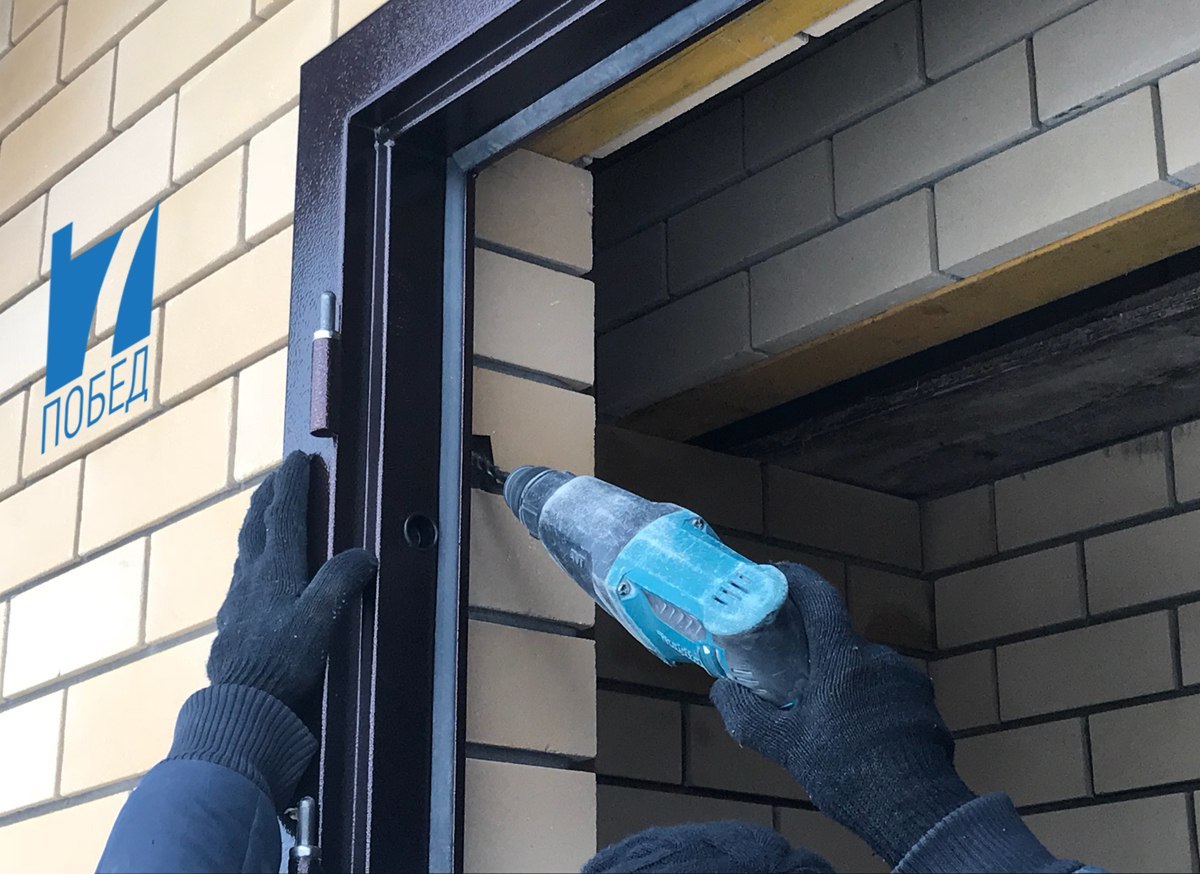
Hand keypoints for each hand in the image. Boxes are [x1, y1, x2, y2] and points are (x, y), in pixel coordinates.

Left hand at [207, 451, 377, 710]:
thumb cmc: (283, 660)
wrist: (241, 702)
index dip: (292, 484)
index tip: (298, 459)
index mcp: (275, 568)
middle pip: (256, 525)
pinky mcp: (232, 622)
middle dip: (268, 496)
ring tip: (264, 514)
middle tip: (277, 477)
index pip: (283, 515)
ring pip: (245, 548)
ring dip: (257, 523)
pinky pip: (242, 575)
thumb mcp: (320, 618)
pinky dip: (252, 557)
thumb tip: (363, 555)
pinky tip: (255, 572)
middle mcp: (251, 576)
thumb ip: (340, 581)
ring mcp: (237, 599)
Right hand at [710, 563, 972, 866]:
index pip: (818, 597)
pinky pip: (890, 692)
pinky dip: (872, 704)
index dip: (795, 580)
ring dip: (846, 684)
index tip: (774, 577)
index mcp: (841, 657)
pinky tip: (863, 736)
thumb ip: (748, 714)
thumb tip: (721, 689)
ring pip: (865, 669)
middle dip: (816, 654)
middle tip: (795, 679)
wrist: (913, 809)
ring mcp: (908, 679)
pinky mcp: (926, 703)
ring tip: (831, 719)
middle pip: (838, 640)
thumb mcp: (785, 747)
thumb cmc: (843, 771)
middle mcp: (878, 657)